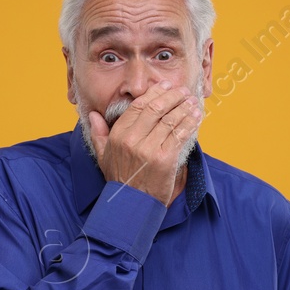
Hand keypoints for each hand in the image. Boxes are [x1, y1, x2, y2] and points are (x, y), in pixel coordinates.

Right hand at [90, 80, 200, 205]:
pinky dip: (190, 124)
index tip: (165, 86)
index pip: (138, 106)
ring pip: (170, 120)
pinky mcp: (165, 159)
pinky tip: (196, 117)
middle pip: (156, 108)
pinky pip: (179, 136)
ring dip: (184, 108)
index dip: (154, 93)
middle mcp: (133, 139)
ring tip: (193, 102)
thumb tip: (93, 115)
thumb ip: (98, 133)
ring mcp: (149, 149)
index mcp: (118, 134)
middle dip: (173, 96)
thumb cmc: (120, 179)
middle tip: (183, 90)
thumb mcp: (103, 155)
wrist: (132, 204)